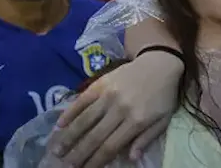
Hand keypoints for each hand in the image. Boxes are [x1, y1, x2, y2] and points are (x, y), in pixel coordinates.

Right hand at [48, 51, 181, 166]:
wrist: (160, 63)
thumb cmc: (163, 95)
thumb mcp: (163, 119)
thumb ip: (147, 138)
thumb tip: (131, 159)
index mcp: (137, 120)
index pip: (111, 146)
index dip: (96, 161)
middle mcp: (120, 108)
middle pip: (95, 136)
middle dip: (79, 154)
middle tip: (67, 165)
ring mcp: (109, 94)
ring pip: (84, 119)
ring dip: (69, 137)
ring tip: (56, 151)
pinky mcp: (101, 82)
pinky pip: (82, 100)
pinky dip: (69, 112)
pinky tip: (59, 125)